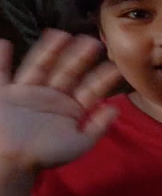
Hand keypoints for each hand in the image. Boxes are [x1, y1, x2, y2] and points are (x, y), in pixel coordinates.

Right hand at [0, 32, 119, 172]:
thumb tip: (116, 108)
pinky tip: (5, 43)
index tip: (116, 65)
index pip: (89, 89)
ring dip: (49, 50)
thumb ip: (97, 126)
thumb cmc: (45, 155)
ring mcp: (26, 93)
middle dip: (79, 57)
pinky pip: (1, 73)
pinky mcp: (4, 94)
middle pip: (66, 72)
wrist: (11, 161)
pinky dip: (1, 59)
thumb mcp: (78, 143)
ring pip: (39, 66)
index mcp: (68, 109)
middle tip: (93, 40)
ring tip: (60, 33)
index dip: (101, 78)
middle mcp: (49, 97)